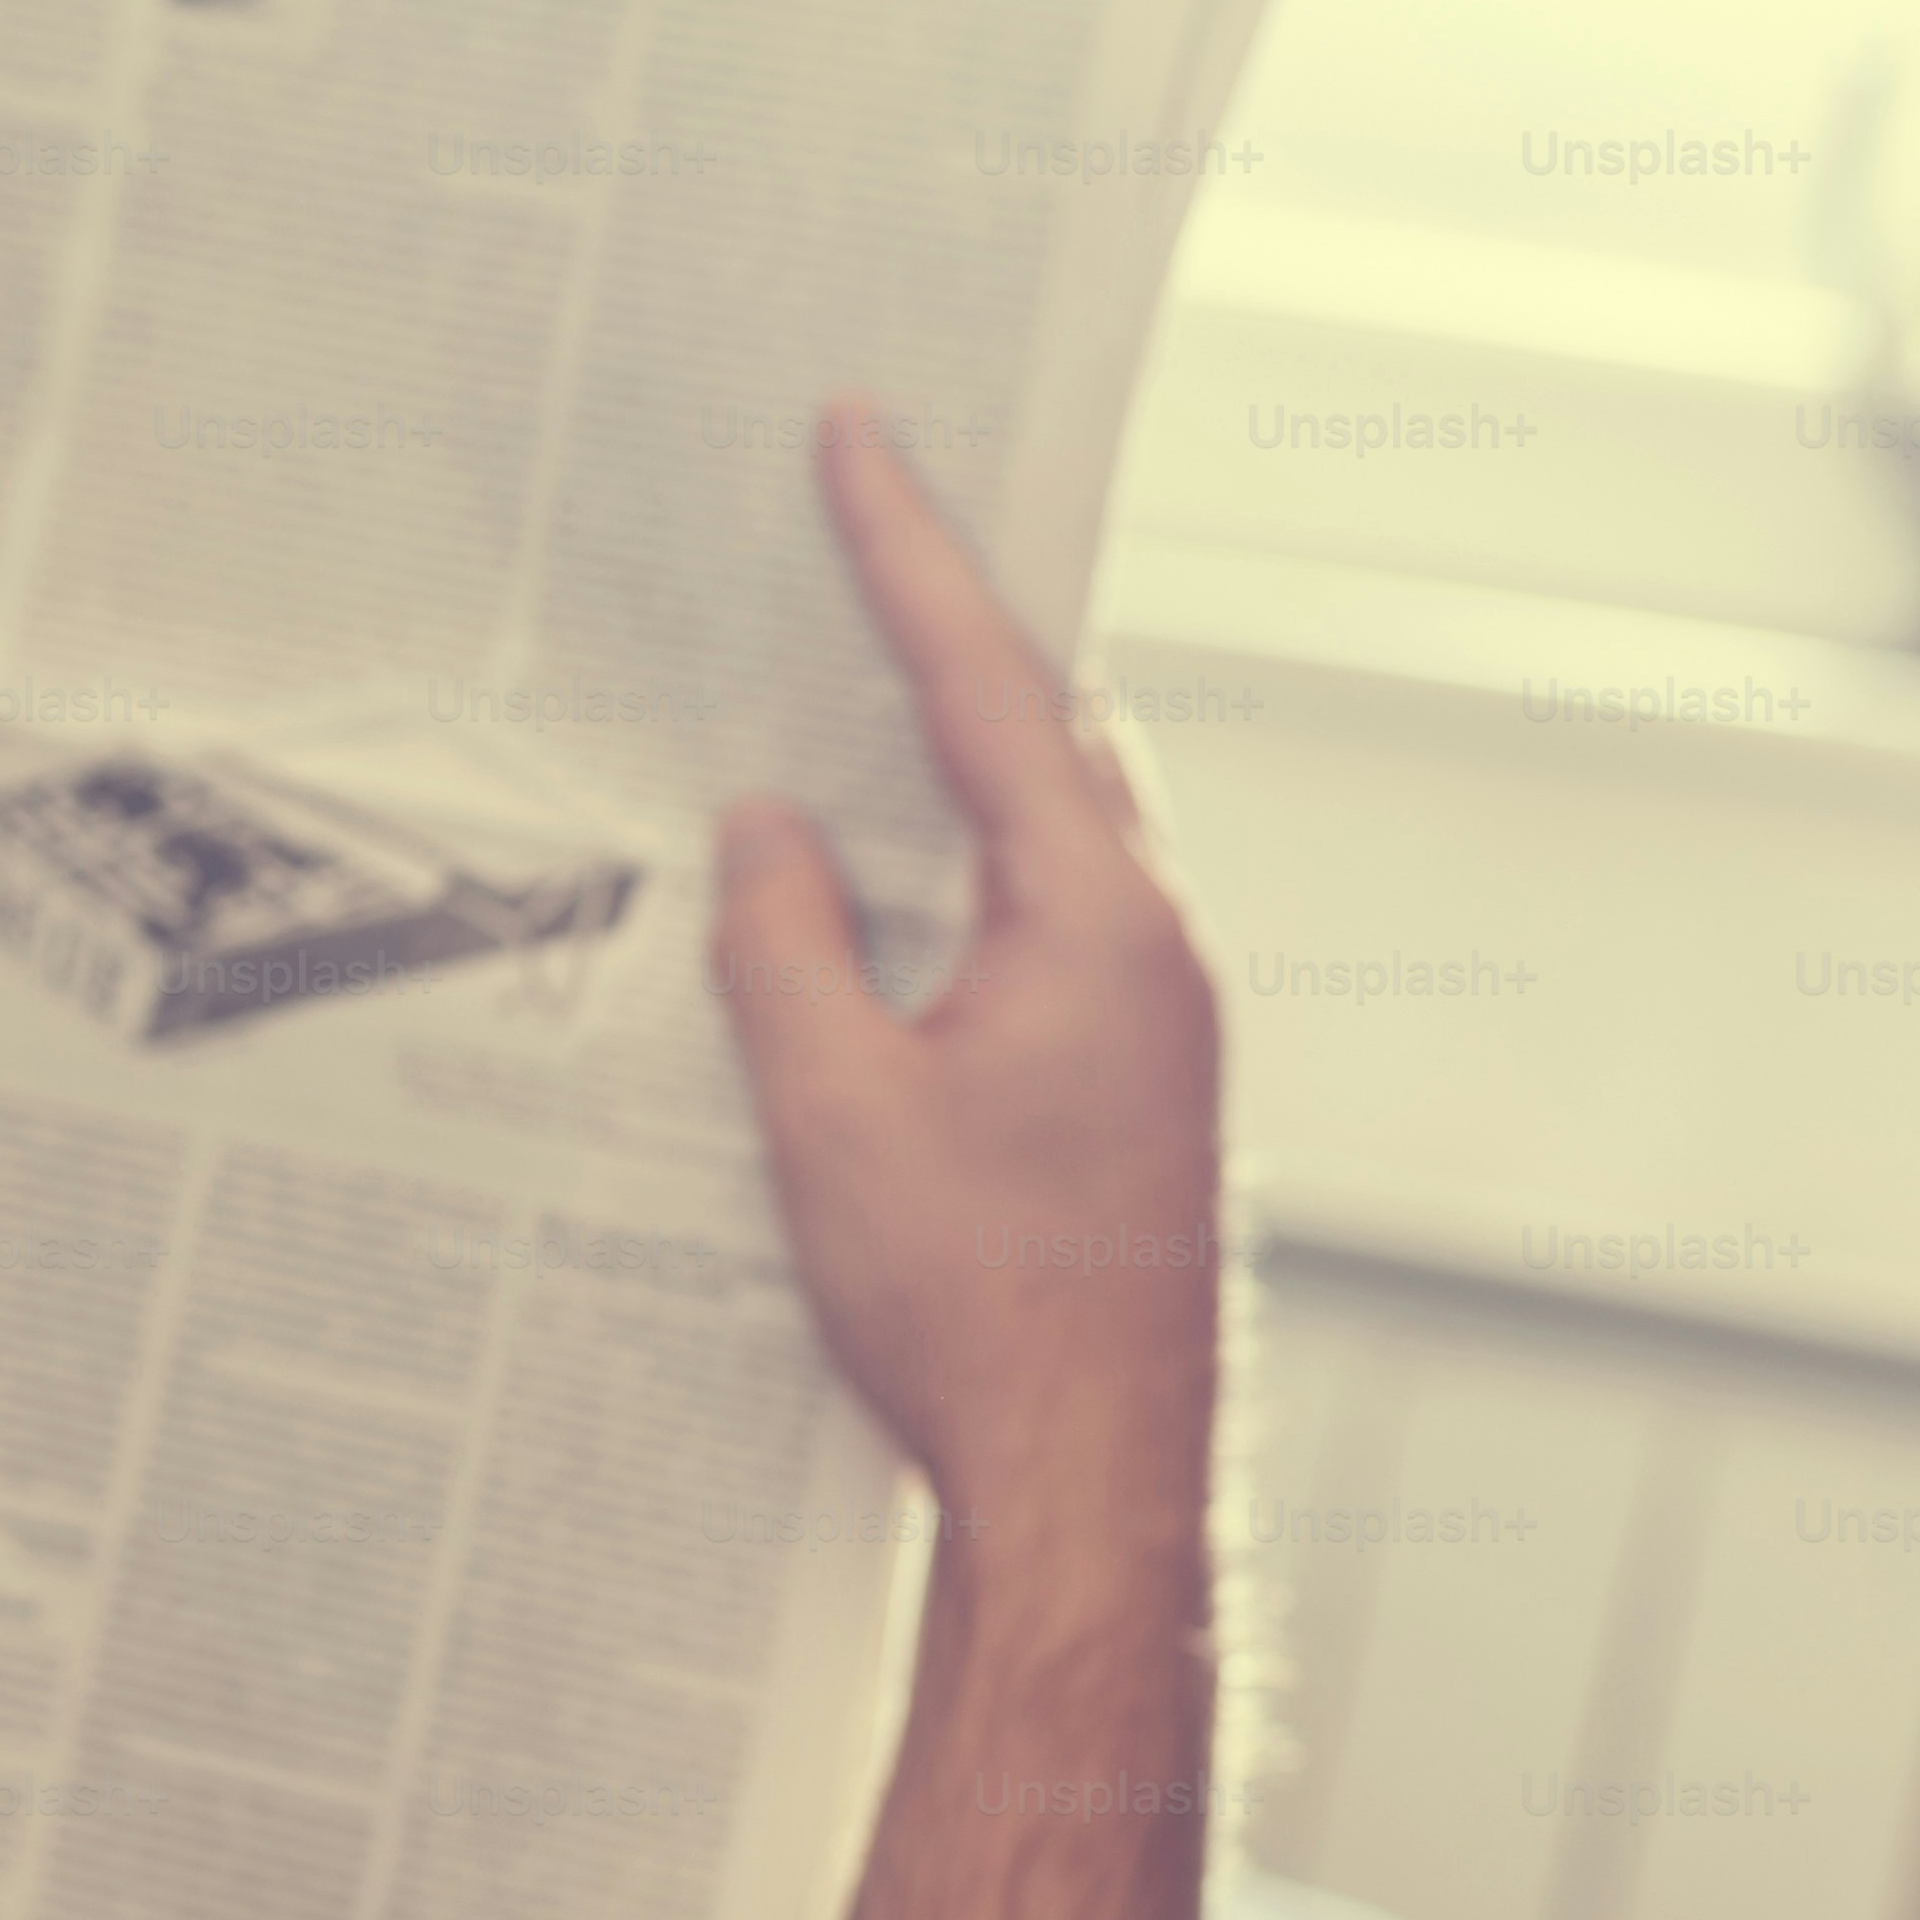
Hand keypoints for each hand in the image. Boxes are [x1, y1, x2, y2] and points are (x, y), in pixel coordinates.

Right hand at [705, 400, 1219, 1537]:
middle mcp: (1152, 949)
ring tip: (869, 653)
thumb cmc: (971, 1315)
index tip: (857, 431)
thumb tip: (762, 828)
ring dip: (962, 738)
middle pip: (1044, 732)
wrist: (1090, 1488)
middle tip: (862, 504)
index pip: (983, 688)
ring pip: (1052, 825)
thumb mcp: (829, 1114)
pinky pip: (1048, 912)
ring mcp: (1157, 1021)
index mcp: (1091, 923)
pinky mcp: (1135, 1086)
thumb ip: (783, 946)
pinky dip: (972, 849)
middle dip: (946, 617)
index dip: (904, 552)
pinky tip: (900, 869)